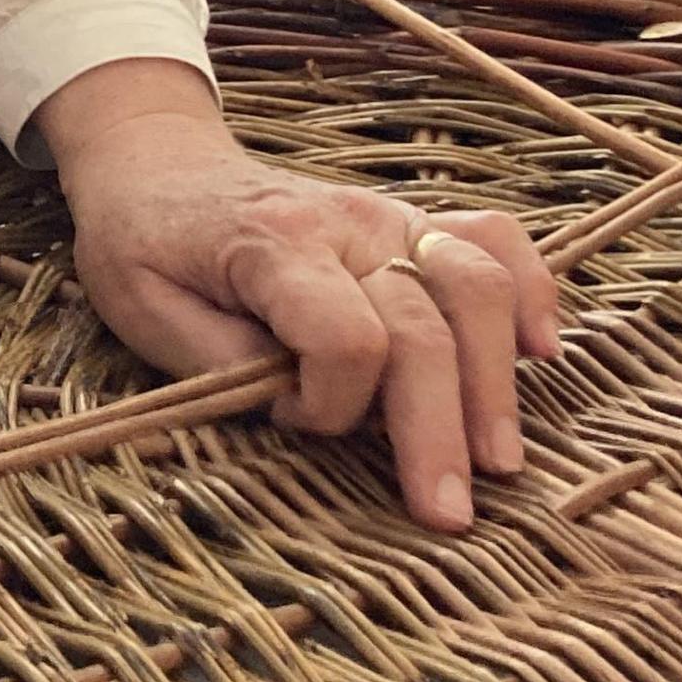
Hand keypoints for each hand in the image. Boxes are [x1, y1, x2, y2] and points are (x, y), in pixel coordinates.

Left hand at [37, 59, 559, 532]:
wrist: (159, 166)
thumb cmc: (145, 246)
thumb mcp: (146, 311)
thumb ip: (223, 363)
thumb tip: (301, 406)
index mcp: (272, 245)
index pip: (345, 336)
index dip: (332, 403)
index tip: (290, 422)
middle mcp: (347, 224)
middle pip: (426, 324)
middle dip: (441, 429)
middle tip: (447, 515)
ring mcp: (390, 216)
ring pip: (479, 282)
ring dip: (496, 380)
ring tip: (497, 461)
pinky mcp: (413, 221)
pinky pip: (496, 239)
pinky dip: (530, 293)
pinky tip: (536, 354)